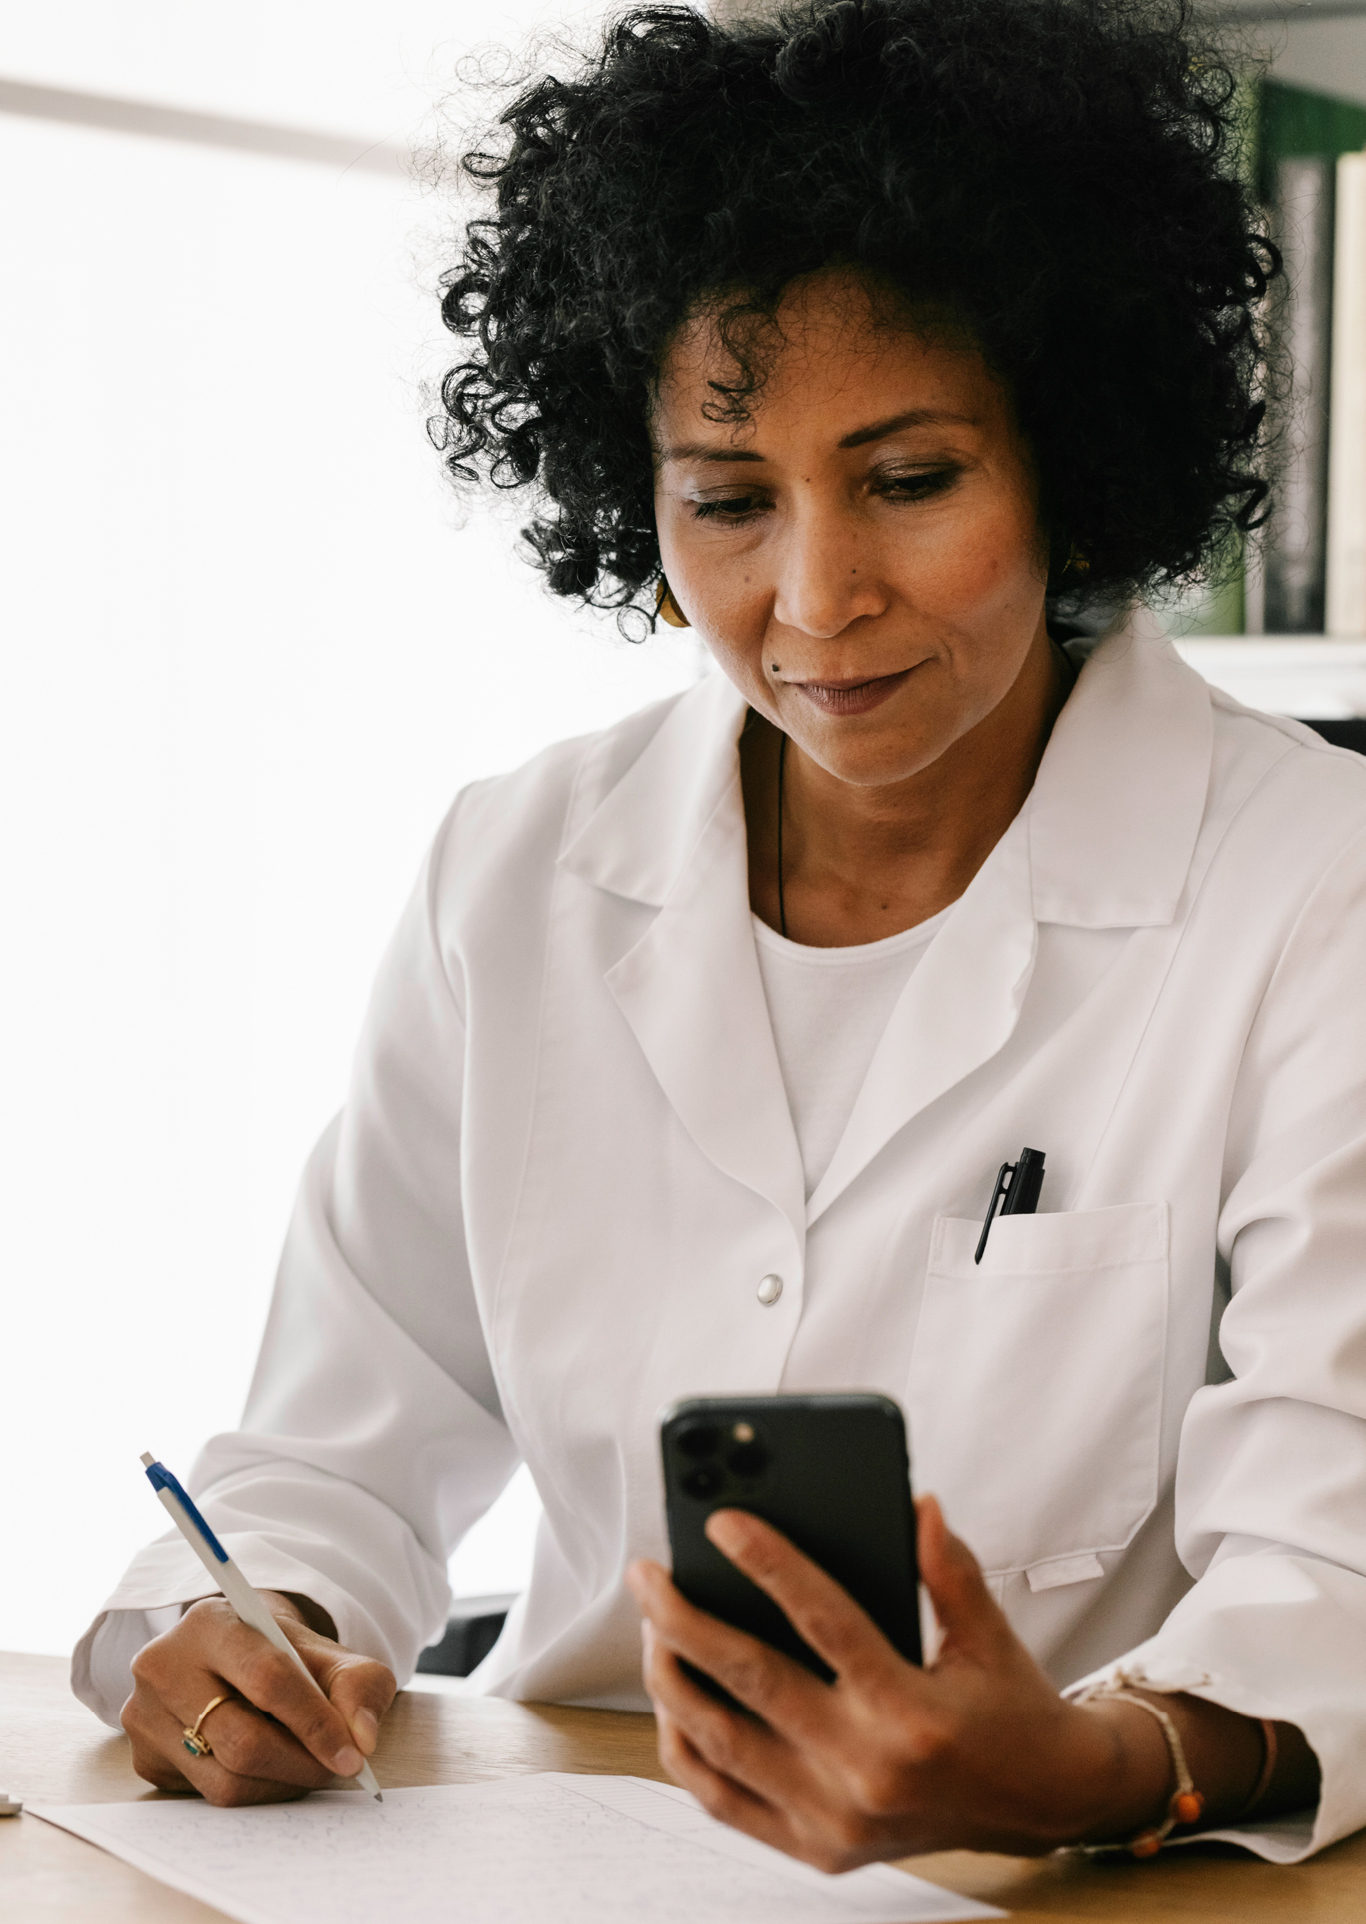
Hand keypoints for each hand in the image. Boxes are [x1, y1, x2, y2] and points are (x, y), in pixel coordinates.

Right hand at [122, 1591, 395, 1805]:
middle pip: (242, 1740)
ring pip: (224, 1778)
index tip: (352, 1756)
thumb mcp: (328, 1653)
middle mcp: (164, 1665)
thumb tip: (362, 1738)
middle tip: (337, 1769)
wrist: (234, 1656)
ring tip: (307, 1767)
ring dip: (281, 1783)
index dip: (315, 1723)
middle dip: (301, 1763)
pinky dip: (253, 1791)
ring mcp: (145, 1714)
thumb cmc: (284, 1655)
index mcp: (211, 1623)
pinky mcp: (144, 1757)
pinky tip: (269, 1768)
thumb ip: (359, 1684)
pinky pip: (207, 1796)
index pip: (267, 1679)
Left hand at [627, 1498, 1177, 1869]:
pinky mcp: (818, 1849)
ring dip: (671, 1679)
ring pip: (721, 1743)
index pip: (824, 1621)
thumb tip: (916, 1505)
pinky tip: (671, 1700)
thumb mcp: (989, 1633)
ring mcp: (835, 1819)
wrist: (1042, 1807)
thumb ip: (949, 1570)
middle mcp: (868, 1771)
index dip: (770, 1564)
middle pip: (751, 1681)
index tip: (721, 1521)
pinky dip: (686, 1750)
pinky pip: (725, 1801)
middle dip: (684, 1619)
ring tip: (650, 1627)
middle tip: (648, 1574)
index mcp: (912, 1712)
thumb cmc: (1010, 1708)